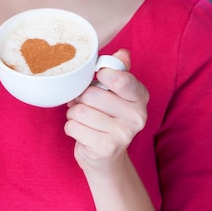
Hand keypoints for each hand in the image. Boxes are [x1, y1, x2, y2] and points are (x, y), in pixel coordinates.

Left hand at [64, 49, 148, 174]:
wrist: (106, 157)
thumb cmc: (108, 116)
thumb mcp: (116, 92)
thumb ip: (119, 70)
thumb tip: (122, 53)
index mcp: (141, 97)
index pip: (119, 79)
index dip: (101, 75)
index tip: (98, 79)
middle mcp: (137, 116)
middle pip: (92, 95)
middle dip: (80, 98)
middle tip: (84, 103)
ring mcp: (123, 134)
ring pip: (80, 111)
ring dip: (73, 113)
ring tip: (82, 117)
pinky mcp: (106, 148)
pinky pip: (73, 127)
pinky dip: (71, 127)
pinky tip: (82, 131)